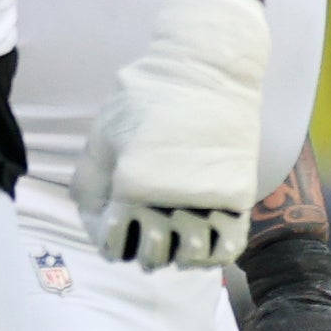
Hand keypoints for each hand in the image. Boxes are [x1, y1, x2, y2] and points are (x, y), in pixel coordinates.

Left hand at [76, 0, 268, 268]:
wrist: (208, 71)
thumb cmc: (147, 98)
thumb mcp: (103, 134)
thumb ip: (90, 181)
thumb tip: (93, 220)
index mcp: (132, 185)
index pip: (114, 243)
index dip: (111, 241)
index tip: (117, 229)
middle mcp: (170, 200)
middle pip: (152, 256)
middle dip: (144, 250)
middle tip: (147, 233)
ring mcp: (209, 200)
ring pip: (192, 259)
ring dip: (179, 256)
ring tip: (176, 240)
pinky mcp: (239, 196)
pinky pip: (227, 247)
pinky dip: (213, 254)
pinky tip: (203, 240)